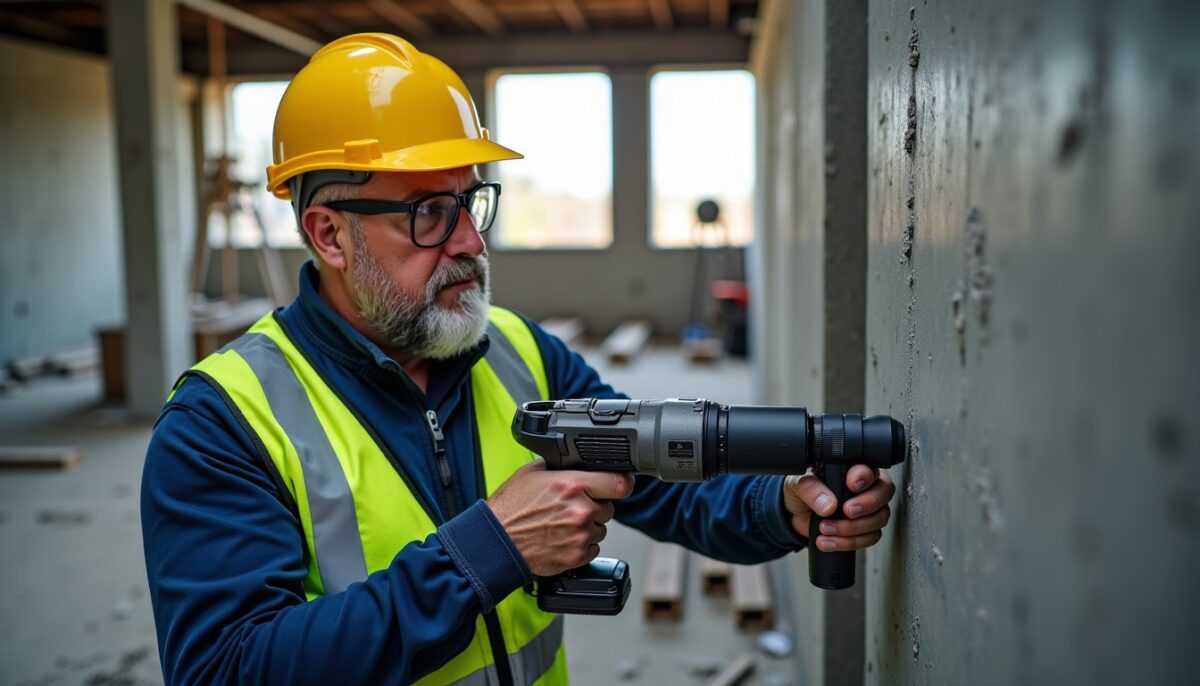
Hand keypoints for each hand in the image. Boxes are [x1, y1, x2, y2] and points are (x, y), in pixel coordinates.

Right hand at [487, 460, 635, 575]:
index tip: (619, 484)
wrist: (497, 541)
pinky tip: (561, 538)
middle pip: (609, 507)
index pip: (619, 483)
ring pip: (601, 528)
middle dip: (594, 506)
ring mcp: (580, 535)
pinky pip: (593, 548)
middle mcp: (580, 510)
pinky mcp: (576, 556)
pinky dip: (581, 544)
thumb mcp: (532, 473)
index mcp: (572, 485)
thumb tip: (578, 463)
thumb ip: (560, 467)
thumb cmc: (510, 507)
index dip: (621, 483)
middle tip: (571, 507)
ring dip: (588, 526)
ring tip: (561, 524)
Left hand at [783, 466, 895, 551]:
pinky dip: (849, 542)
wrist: (795, 515)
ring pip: (878, 518)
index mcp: (852, 468)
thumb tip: (829, 505)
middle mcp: (866, 487)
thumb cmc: (801, 492)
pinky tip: (829, 541)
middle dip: (867, 504)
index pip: (871, 468)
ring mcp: (868, 509)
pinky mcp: (864, 530)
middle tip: (847, 511)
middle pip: (884, 493)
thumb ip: (810, 489)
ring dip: (853, 528)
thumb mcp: (798, 484)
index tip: (851, 485)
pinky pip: (869, 538)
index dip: (865, 477)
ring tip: (826, 528)